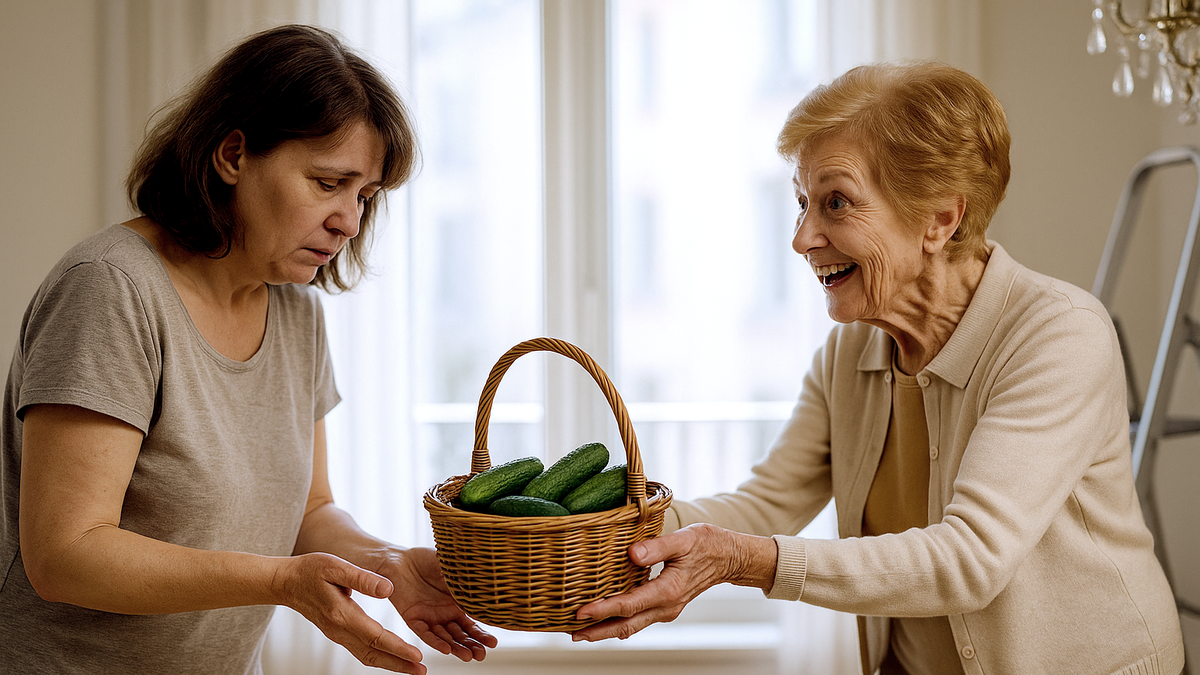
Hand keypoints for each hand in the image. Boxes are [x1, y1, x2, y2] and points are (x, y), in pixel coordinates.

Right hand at [276, 552, 427, 672]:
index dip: (397, 648)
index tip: (417, 655)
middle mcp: (339, 630)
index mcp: (341, 614)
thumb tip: (388, 589)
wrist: (286, 582)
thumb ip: (362, 578)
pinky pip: (361, 650)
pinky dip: (379, 657)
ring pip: (367, 656)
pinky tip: (393, 657)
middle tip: (421, 670)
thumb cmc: (310, 570)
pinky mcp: (337, 633)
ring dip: (391, 664)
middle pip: (373, 654)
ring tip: (413, 667)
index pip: (375, 637)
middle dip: (399, 664)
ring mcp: (337, 634)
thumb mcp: (336, 566)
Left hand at [384, 547, 496, 661]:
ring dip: (457, 648)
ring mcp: (431, 617)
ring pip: (446, 638)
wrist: (400, 559)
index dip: (482, 634)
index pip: (472, 623)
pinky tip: (447, 649)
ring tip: (469, 657)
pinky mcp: (414, 619)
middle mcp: (445, 613)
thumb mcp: (453, 569)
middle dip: (472, 646)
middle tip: (482, 655)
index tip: (493, 643)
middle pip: (461, 635)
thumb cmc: (427, 560)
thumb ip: (468, 581)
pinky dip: (436, 642)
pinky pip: (426, 633)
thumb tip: (490, 588)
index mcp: (457, 602)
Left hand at [570, 523, 776, 641]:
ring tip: (581, 632)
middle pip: (626, 626)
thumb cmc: (707, 544)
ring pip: (631, 627)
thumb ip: (657, 547)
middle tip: (572, 633)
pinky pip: (638, 620)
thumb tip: (631, 554)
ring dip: (606, 631)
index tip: (580, 612)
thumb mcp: (684, 539)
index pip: (628, 605)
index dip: (603, 610)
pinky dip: (618, 623)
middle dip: (598, 631)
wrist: (729, 558)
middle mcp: (666, 607)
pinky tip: (604, 620)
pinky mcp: (665, 607)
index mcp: (668, 591)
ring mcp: (666, 610)